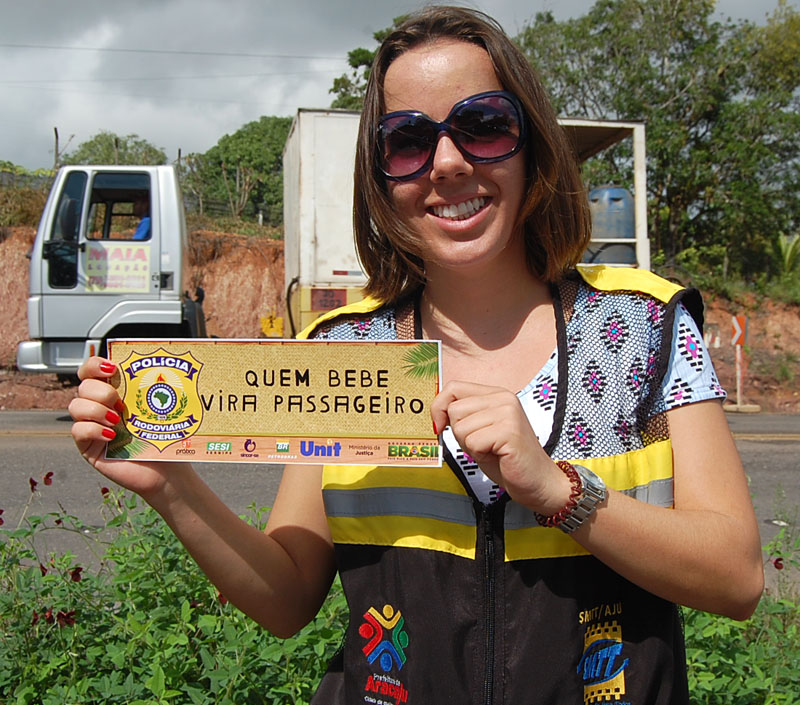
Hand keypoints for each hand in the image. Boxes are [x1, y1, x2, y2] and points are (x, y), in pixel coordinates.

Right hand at [69, 356, 191, 499]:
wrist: (167, 471)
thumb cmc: (164, 438)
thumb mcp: (160, 409)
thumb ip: (154, 389)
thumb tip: (167, 362)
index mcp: (114, 392)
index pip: (92, 370)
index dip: (95, 365)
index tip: (112, 367)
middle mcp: (99, 407)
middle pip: (83, 386)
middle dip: (100, 390)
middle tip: (119, 401)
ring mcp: (92, 427)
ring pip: (75, 406)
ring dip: (95, 409)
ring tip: (117, 420)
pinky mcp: (88, 447)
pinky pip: (78, 431)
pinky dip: (93, 430)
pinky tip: (112, 435)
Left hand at [431, 381, 570, 512]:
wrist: (537, 481)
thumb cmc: (506, 459)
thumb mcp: (480, 430)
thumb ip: (463, 415)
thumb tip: (436, 412)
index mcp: (496, 394)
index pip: (454, 387)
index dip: (439, 407)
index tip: (440, 426)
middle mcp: (503, 398)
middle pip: (454, 409)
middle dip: (459, 434)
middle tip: (481, 445)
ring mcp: (508, 413)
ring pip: (461, 427)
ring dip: (470, 446)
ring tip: (490, 450)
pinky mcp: (509, 431)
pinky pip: (473, 442)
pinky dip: (478, 454)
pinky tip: (496, 456)